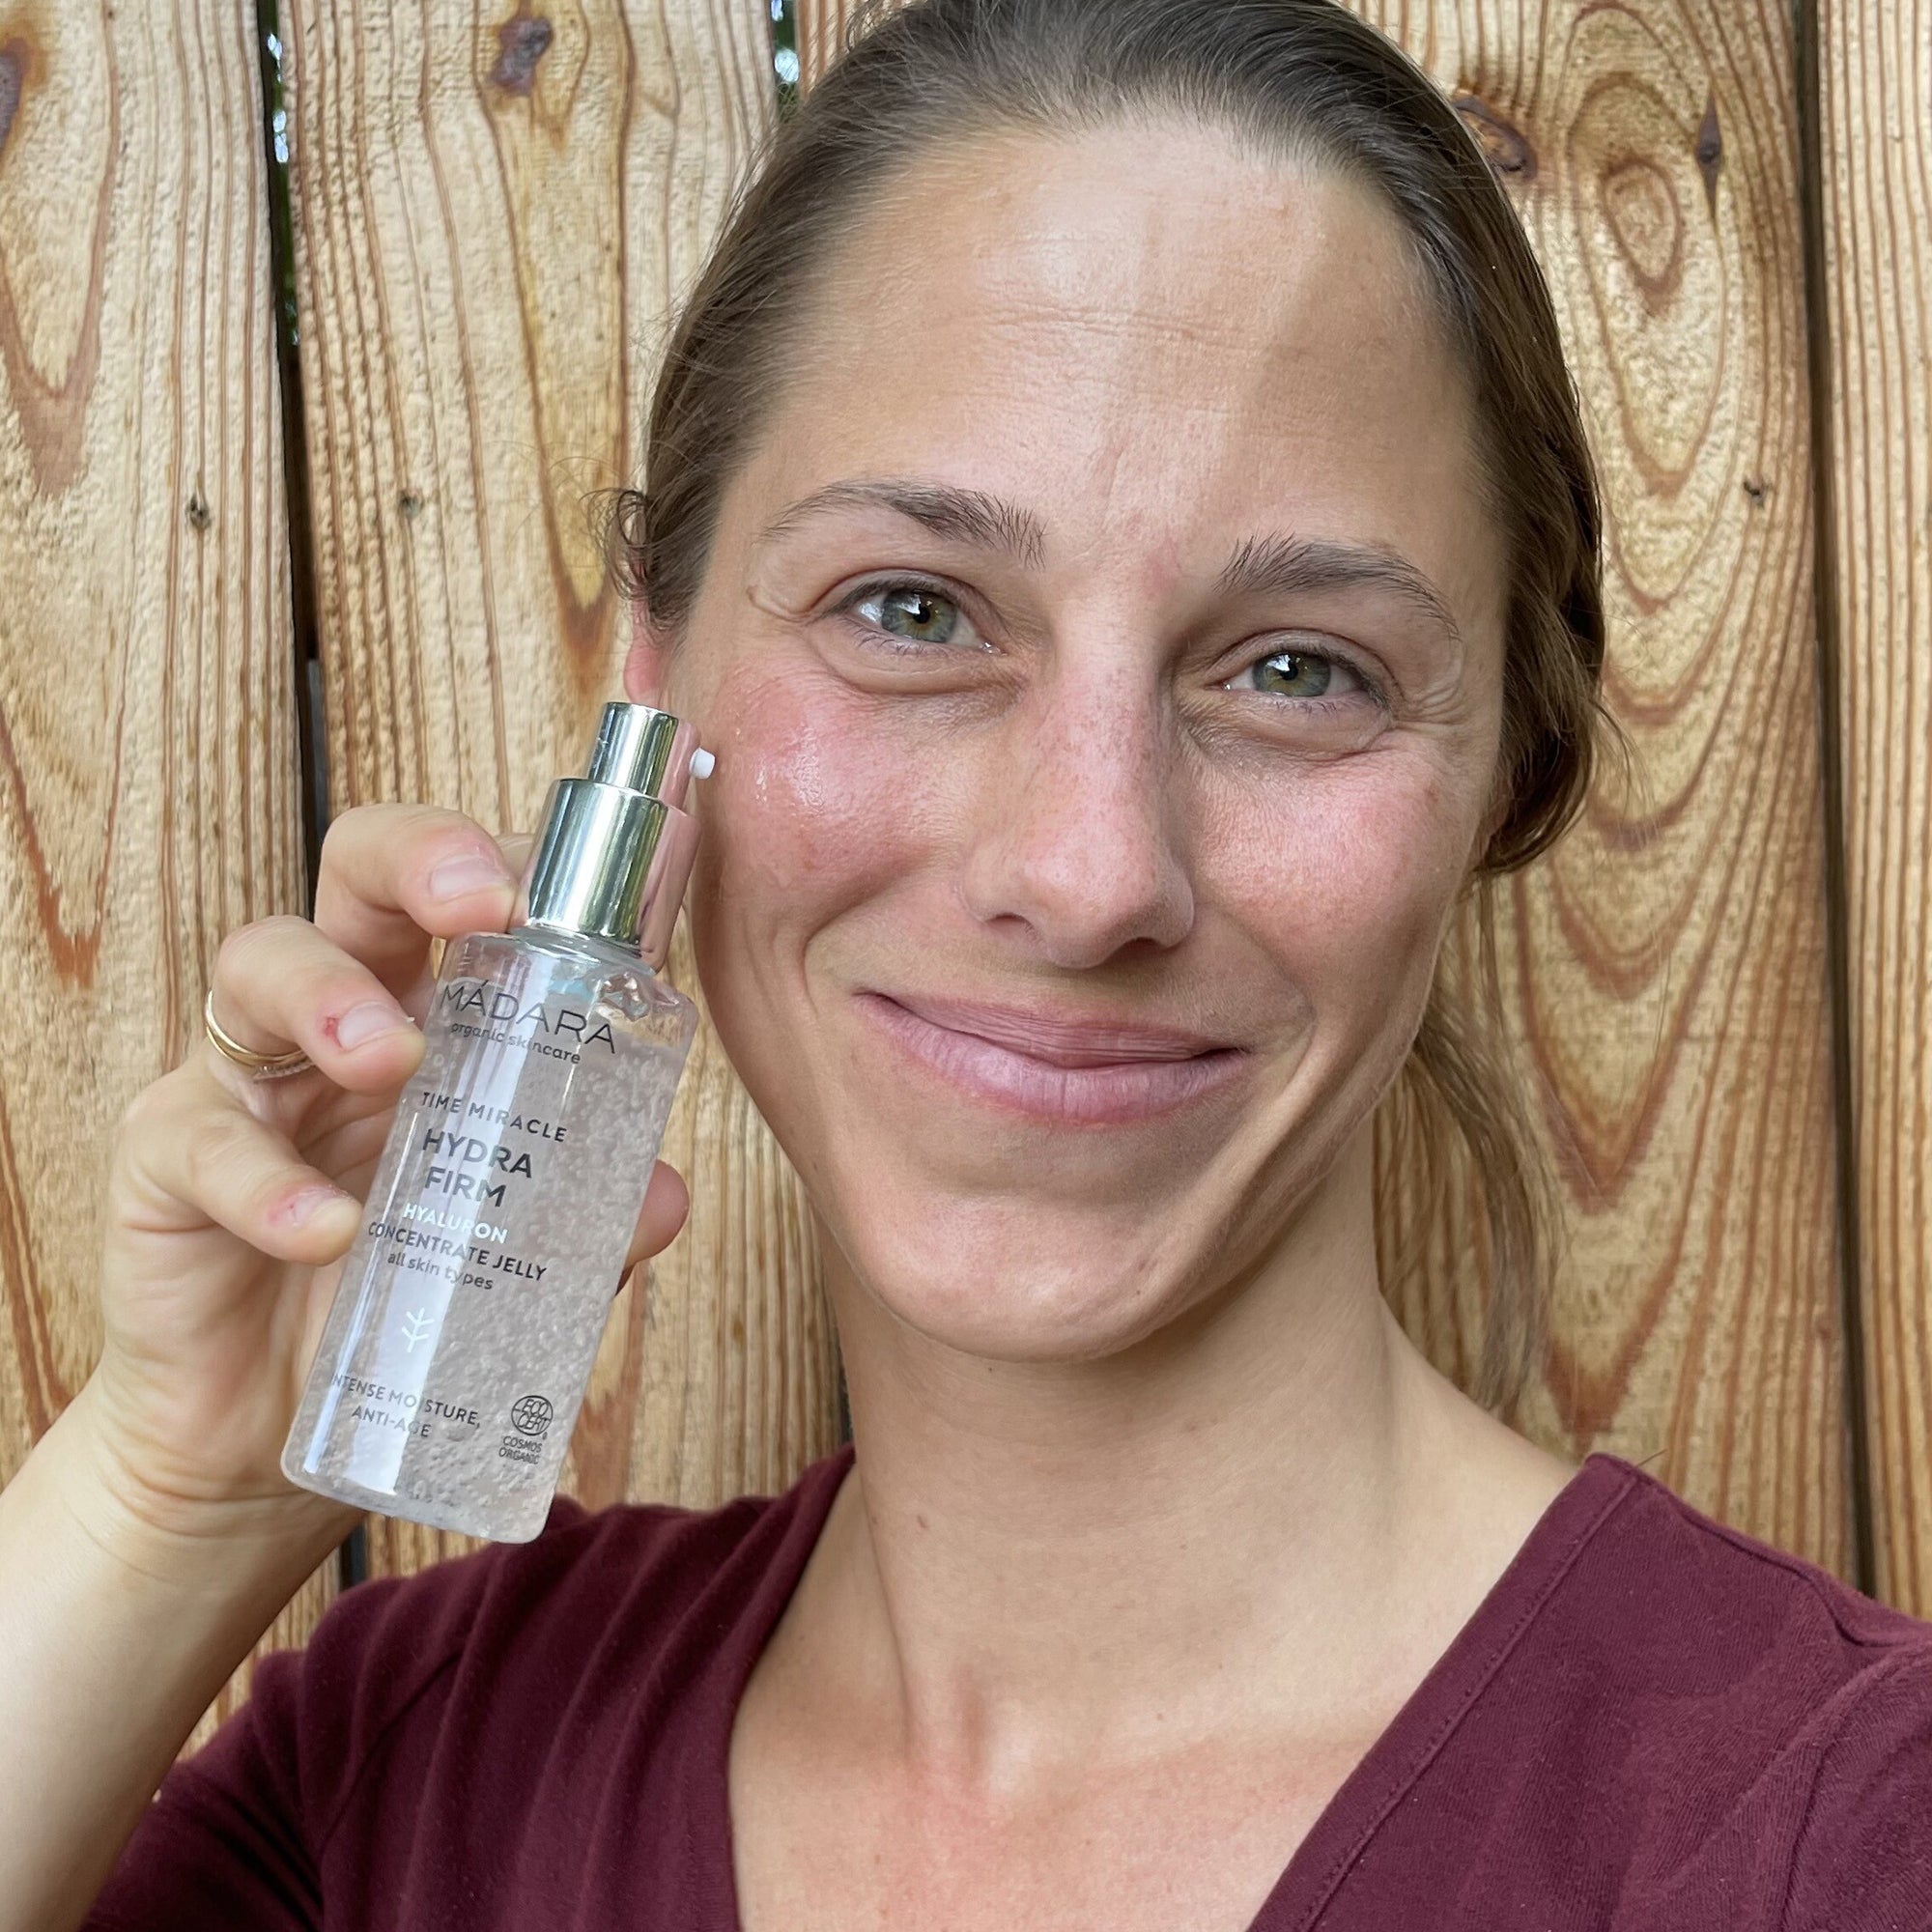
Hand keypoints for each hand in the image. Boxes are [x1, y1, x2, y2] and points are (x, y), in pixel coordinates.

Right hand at [83, 805, 690, 1547]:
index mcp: (433, 1010)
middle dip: (417, 857)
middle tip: (479, 902)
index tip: (579, 887)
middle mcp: (335, 1015)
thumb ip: (587, 1221)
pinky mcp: (163, 1162)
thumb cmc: (398, 1300)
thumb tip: (665, 1195)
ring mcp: (244, 1077)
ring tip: (388, 1061)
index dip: (512, 862)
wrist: (268, 1433)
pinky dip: (268, 1183)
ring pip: (258, 966)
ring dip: (330, 997)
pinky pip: (200, 1142)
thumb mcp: (510, 1255)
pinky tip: (329, 1230)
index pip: (465, 892)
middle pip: (354, 873)